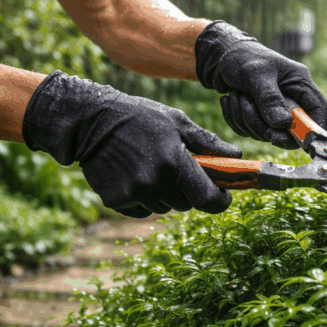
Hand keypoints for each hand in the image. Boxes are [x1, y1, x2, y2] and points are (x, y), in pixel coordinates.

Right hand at [21, 71, 241, 217]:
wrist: (90, 120)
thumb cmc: (139, 116)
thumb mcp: (176, 122)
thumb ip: (207, 142)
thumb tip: (236, 156)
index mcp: (175, 162)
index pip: (208, 199)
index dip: (219, 200)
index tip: (222, 194)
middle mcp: (155, 182)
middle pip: (187, 204)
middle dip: (188, 190)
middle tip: (177, 168)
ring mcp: (134, 193)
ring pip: (164, 207)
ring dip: (164, 194)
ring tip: (151, 166)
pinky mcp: (116, 200)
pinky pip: (142, 210)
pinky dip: (143, 198)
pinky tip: (133, 175)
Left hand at [194, 20, 326, 149]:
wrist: (220, 56)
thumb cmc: (242, 56)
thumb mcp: (256, 74)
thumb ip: (269, 98)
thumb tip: (282, 124)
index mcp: (299, 83)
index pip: (319, 110)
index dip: (314, 129)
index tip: (298, 141)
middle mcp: (291, 98)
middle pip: (290, 130)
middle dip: (265, 125)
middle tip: (247, 106)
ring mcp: (274, 109)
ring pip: (266, 133)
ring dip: (246, 120)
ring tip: (235, 95)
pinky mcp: (258, 116)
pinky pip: (250, 131)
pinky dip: (236, 119)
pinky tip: (229, 100)